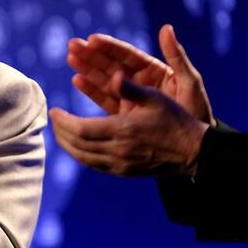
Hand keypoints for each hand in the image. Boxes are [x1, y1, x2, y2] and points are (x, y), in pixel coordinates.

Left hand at [51, 71, 209, 176]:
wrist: (194, 151)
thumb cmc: (175, 120)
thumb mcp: (155, 97)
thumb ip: (130, 88)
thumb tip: (114, 75)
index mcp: (123, 130)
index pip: (82, 129)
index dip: (64, 121)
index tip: (54, 111)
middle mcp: (119, 150)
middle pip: (78, 145)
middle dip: (61, 132)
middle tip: (53, 120)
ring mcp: (121, 164)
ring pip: (83, 158)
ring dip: (67, 145)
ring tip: (59, 132)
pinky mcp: (124, 172)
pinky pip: (94, 165)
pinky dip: (80, 155)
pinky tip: (76, 147)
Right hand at [68, 24, 213, 123]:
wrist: (195, 147)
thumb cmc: (196, 112)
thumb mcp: (189, 82)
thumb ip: (176, 56)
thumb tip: (166, 28)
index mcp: (154, 71)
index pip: (127, 56)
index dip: (109, 47)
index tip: (92, 39)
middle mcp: (139, 83)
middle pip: (111, 65)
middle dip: (91, 55)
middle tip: (72, 45)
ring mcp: (130, 98)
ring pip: (104, 80)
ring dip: (87, 69)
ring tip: (70, 58)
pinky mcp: (124, 114)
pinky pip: (104, 100)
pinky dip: (90, 90)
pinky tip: (77, 80)